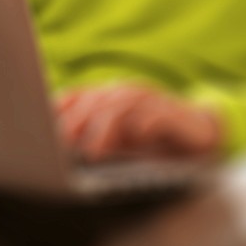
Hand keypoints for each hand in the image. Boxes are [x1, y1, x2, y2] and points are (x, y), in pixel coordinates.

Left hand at [54, 82, 223, 160]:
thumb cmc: (154, 140)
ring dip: (107, 128)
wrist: (202, 133)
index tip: (44, 128)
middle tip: (65, 144)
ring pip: (124, 106)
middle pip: (97, 101)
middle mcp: (129, 94)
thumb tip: (61, 147)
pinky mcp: (175, 114)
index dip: (61, 110)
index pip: (79, 96)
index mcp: (111, 97)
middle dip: (79, 122)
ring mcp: (153, 102)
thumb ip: (94, 136)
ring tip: (95, 151)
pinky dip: (147, 123)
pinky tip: (137, 136)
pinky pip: (159, 116)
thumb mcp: (119, 138)